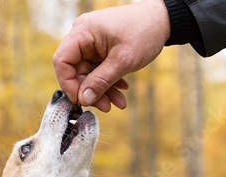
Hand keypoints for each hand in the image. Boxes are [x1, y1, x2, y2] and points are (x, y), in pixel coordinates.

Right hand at [53, 0, 170, 111]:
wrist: (162, 21)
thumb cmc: (144, 32)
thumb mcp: (122, 61)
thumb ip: (101, 81)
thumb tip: (83, 99)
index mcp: (83, 32)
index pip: (62, 61)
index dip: (69, 84)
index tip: (82, 101)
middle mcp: (84, 36)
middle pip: (76, 72)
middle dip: (92, 92)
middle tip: (107, 107)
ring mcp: (92, 44)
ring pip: (89, 75)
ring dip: (103, 91)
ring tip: (119, 103)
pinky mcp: (101, 51)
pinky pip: (99, 71)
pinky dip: (109, 83)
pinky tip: (122, 90)